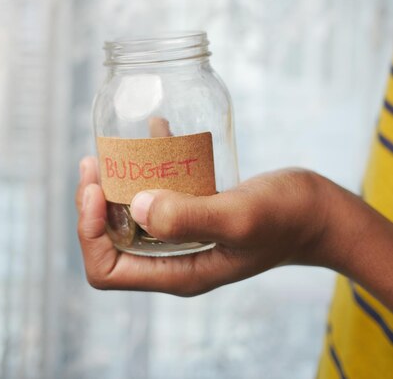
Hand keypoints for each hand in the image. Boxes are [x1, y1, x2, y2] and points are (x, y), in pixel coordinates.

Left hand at [76, 157, 328, 295]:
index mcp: (178, 273)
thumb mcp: (239, 216)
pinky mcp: (197, 210)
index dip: (88, 233)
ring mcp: (185, 234)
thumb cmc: (285, 217)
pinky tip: (155, 132)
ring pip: (134, 214)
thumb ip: (190, 217)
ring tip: (115, 149)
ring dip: (118, 184)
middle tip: (96, 161)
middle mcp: (175, 258)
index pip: (107, 269)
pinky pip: (162, 191)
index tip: (93, 189)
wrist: (317, 210)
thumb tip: (137, 207)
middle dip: (95, 204)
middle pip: (113, 239)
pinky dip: (152, 166)